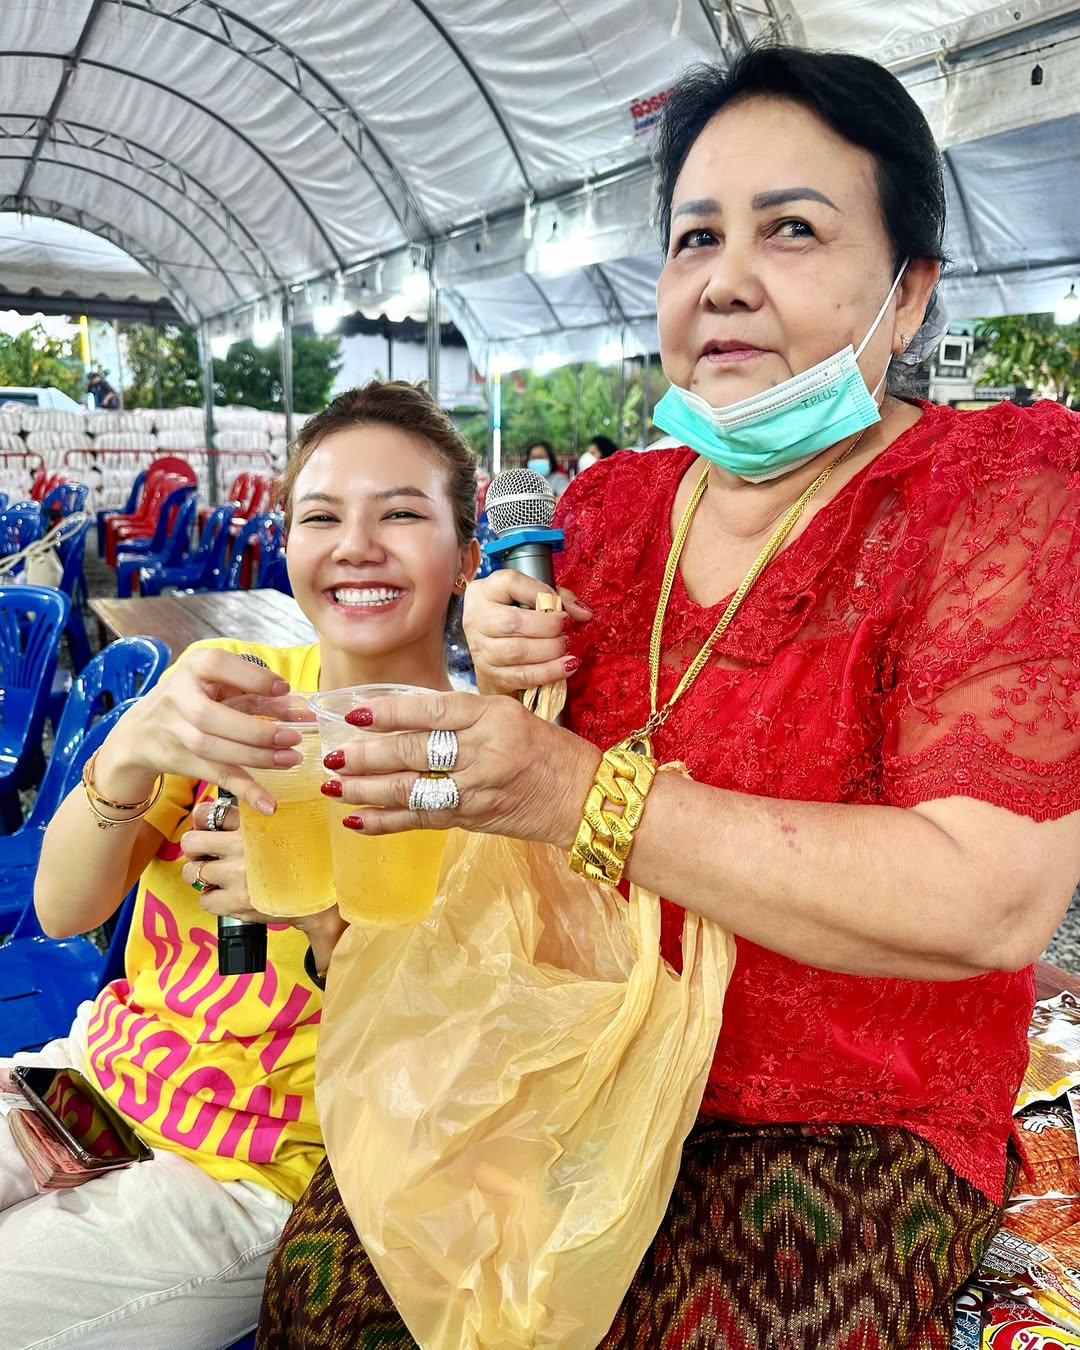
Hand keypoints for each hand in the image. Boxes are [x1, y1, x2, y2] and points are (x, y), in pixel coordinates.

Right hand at [97, 647, 302, 813]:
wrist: (138, 732)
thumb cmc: (192, 698)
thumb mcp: (215, 683)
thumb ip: (252, 690)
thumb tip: (299, 708)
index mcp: (192, 668)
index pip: (217, 665)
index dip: (251, 677)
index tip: (283, 688)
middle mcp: (177, 697)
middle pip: (211, 717)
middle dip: (255, 730)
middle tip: (293, 737)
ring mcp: (174, 732)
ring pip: (213, 749)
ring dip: (256, 758)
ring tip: (291, 759)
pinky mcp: (180, 761)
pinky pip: (215, 776)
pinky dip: (244, 791)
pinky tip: (268, 803)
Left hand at [181, 799, 345, 961]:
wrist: (324, 897)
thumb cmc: (307, 860)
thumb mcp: (286, 826)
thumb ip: (255, 818)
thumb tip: (219, 814)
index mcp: (254, 821)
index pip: (206, 813)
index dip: (202, 822)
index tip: (208, 829)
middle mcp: (243, 845)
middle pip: (190, 842)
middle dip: (195, 851)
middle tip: (207, 856)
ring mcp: (238, 874)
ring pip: (192, 873)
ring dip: (202, 877)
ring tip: (218, 879)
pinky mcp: (238, 902)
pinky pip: (205, 900)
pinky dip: (214, 901)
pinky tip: (230, 897)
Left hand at [321, 690, 599, 847]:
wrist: (584, 797)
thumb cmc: (546, 751)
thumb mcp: (508, 716)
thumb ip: (462, 716)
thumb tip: (405, 713)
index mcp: (492, 715)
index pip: (433, 709)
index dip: (391, 713)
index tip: (357, 714)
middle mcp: (484, 750)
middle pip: (415, 752)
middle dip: (367, 755)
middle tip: (332, 755)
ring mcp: (478, 788)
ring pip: (413, 789)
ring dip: (368, 789)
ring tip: (334, 786)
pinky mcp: (474, 818)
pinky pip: (423, 819)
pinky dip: (388, 821)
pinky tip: (358, 821)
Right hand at [463, 571, 591, 694]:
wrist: (494, 653)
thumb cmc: (517, 618)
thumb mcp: (533, 598)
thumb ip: (559, 598)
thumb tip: (584, 613)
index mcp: (484, 591)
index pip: (509, 583)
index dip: (539, 592)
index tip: (559, 604)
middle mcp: (476, 618)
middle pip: (512, 622)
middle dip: (548, 626)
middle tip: (566, 628)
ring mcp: (480, 649)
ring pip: (517, 651)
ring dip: (550, 650)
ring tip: (565, 646)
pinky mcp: (491, 674)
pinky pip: (523, 675)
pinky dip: (549, 672)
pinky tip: (566, 666)